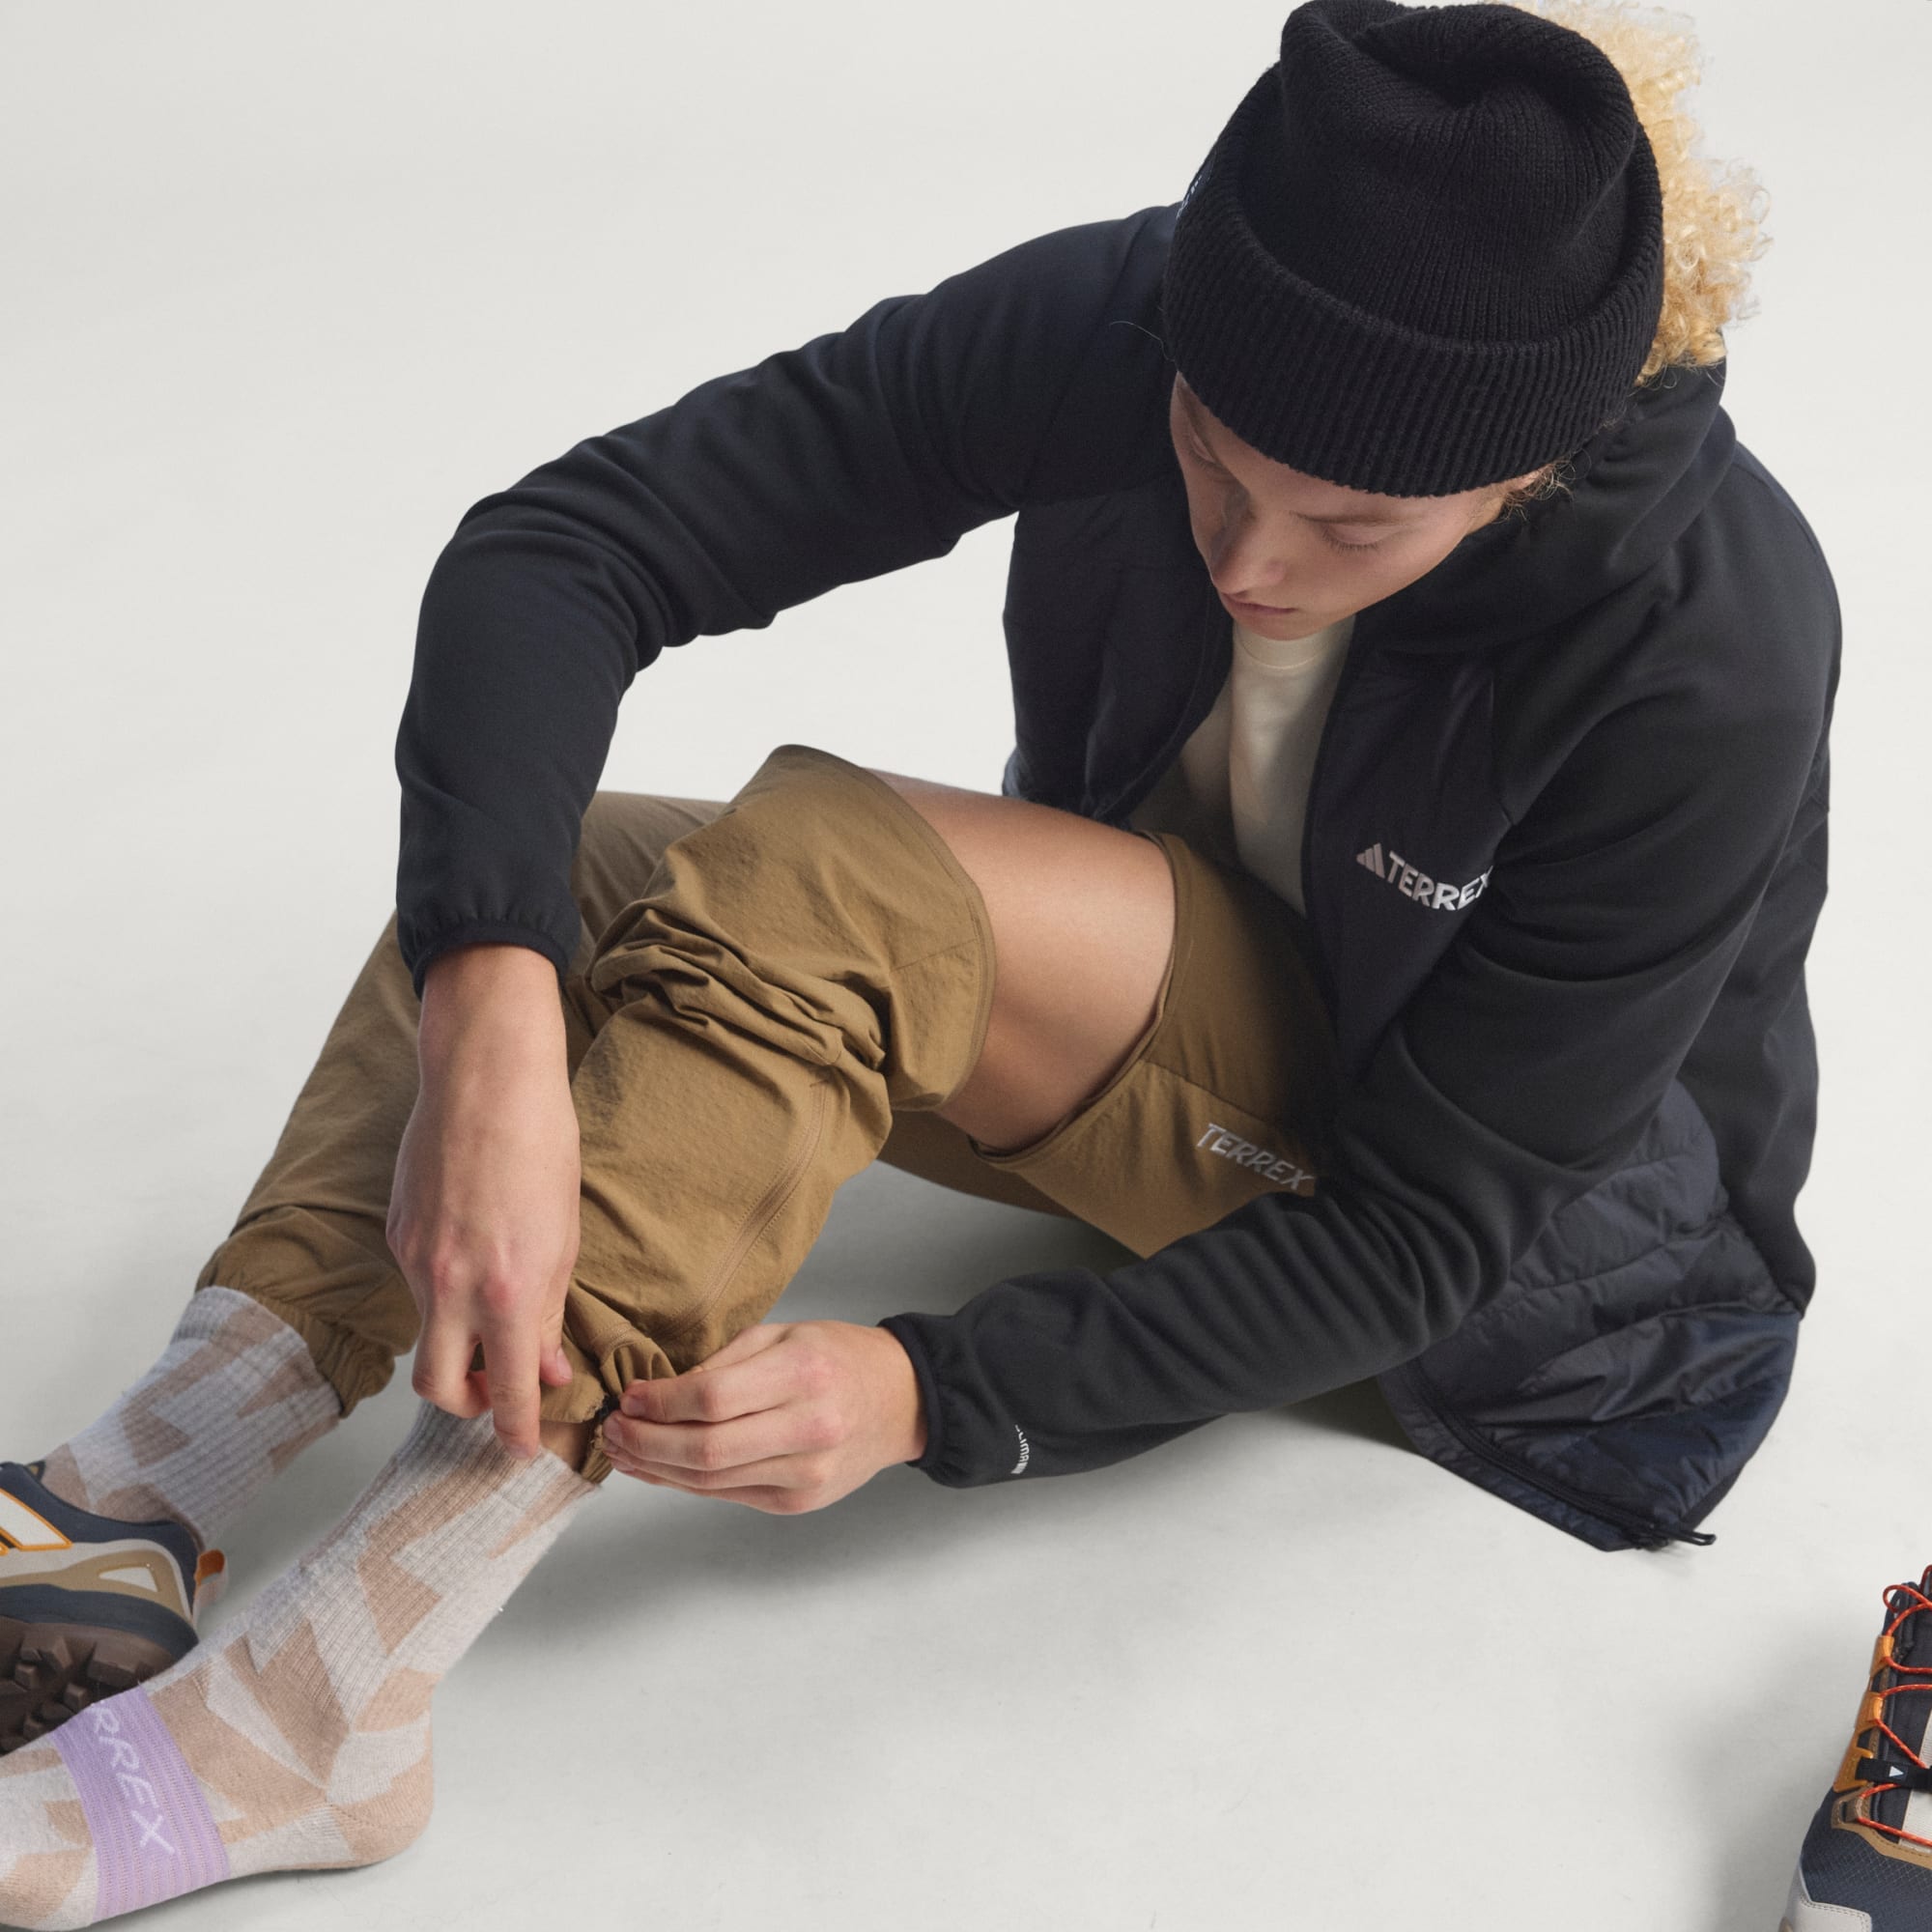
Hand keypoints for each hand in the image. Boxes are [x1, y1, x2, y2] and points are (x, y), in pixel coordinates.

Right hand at [388, 942, 580, 1457]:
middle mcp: (451, 1285)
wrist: (486, 1078)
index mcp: (506, 1291)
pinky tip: (472, 1248)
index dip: (514, 1432)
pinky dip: (444, 1288)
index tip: (522, 1451)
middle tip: (496, 1394)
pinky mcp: (396, 1231)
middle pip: (437, 1387)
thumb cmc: (542, 1146)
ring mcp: (415, 1259)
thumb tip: (546, 1371)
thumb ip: (549, 1312)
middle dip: (465, 1406)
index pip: (504, 1392)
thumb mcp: (565, 1237)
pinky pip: (418, 1282)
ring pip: (427, 1333)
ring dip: (455, 1343)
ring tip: (492, 1315)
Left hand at [600, 1320, 927, 1513]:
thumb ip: (722, 1363)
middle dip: (646, 1442)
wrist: (900, 1401)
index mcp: (803, 1374)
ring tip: (624, 1451)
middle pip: (706, 1448)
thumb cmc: (838, 1358)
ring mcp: (806, 1473)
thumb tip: (655, 1395)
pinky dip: (686, 1483)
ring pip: (711, 1481)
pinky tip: (660, 1468)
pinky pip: (728, 1495)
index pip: (712, 1398)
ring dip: (657, 1468)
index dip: (659, 1403)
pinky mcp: (799, 1501)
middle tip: (613, 1430)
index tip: (629, 1397)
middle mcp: (808, 1428)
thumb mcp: (783, 1334)